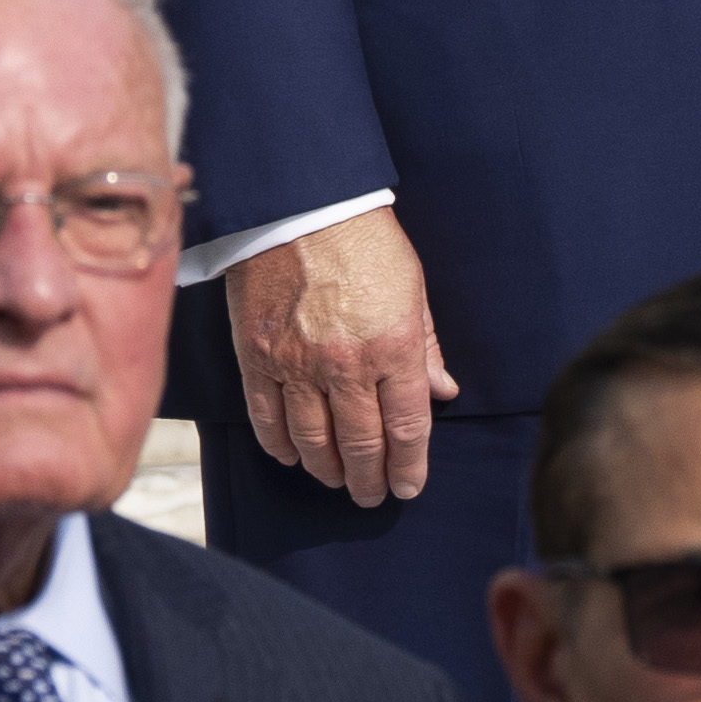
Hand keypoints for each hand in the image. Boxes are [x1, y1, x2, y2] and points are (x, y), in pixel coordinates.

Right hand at [223, 206, 455, 506]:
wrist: (300, 205)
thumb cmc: (365, 241)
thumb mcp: (413, 289)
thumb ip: (426, 346)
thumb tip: (443, 391)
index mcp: (393, 346)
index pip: (406, 427)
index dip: (409, 466)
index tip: (408, 487)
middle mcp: (346, 364)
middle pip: (361, 444)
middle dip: (369, 479)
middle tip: (371, 496)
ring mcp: (297, 364)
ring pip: (313, 441)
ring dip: (327, 470)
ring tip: (336, 480)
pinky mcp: (257, 357)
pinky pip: (267, 418)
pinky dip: (280, 446)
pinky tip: (292, 457)